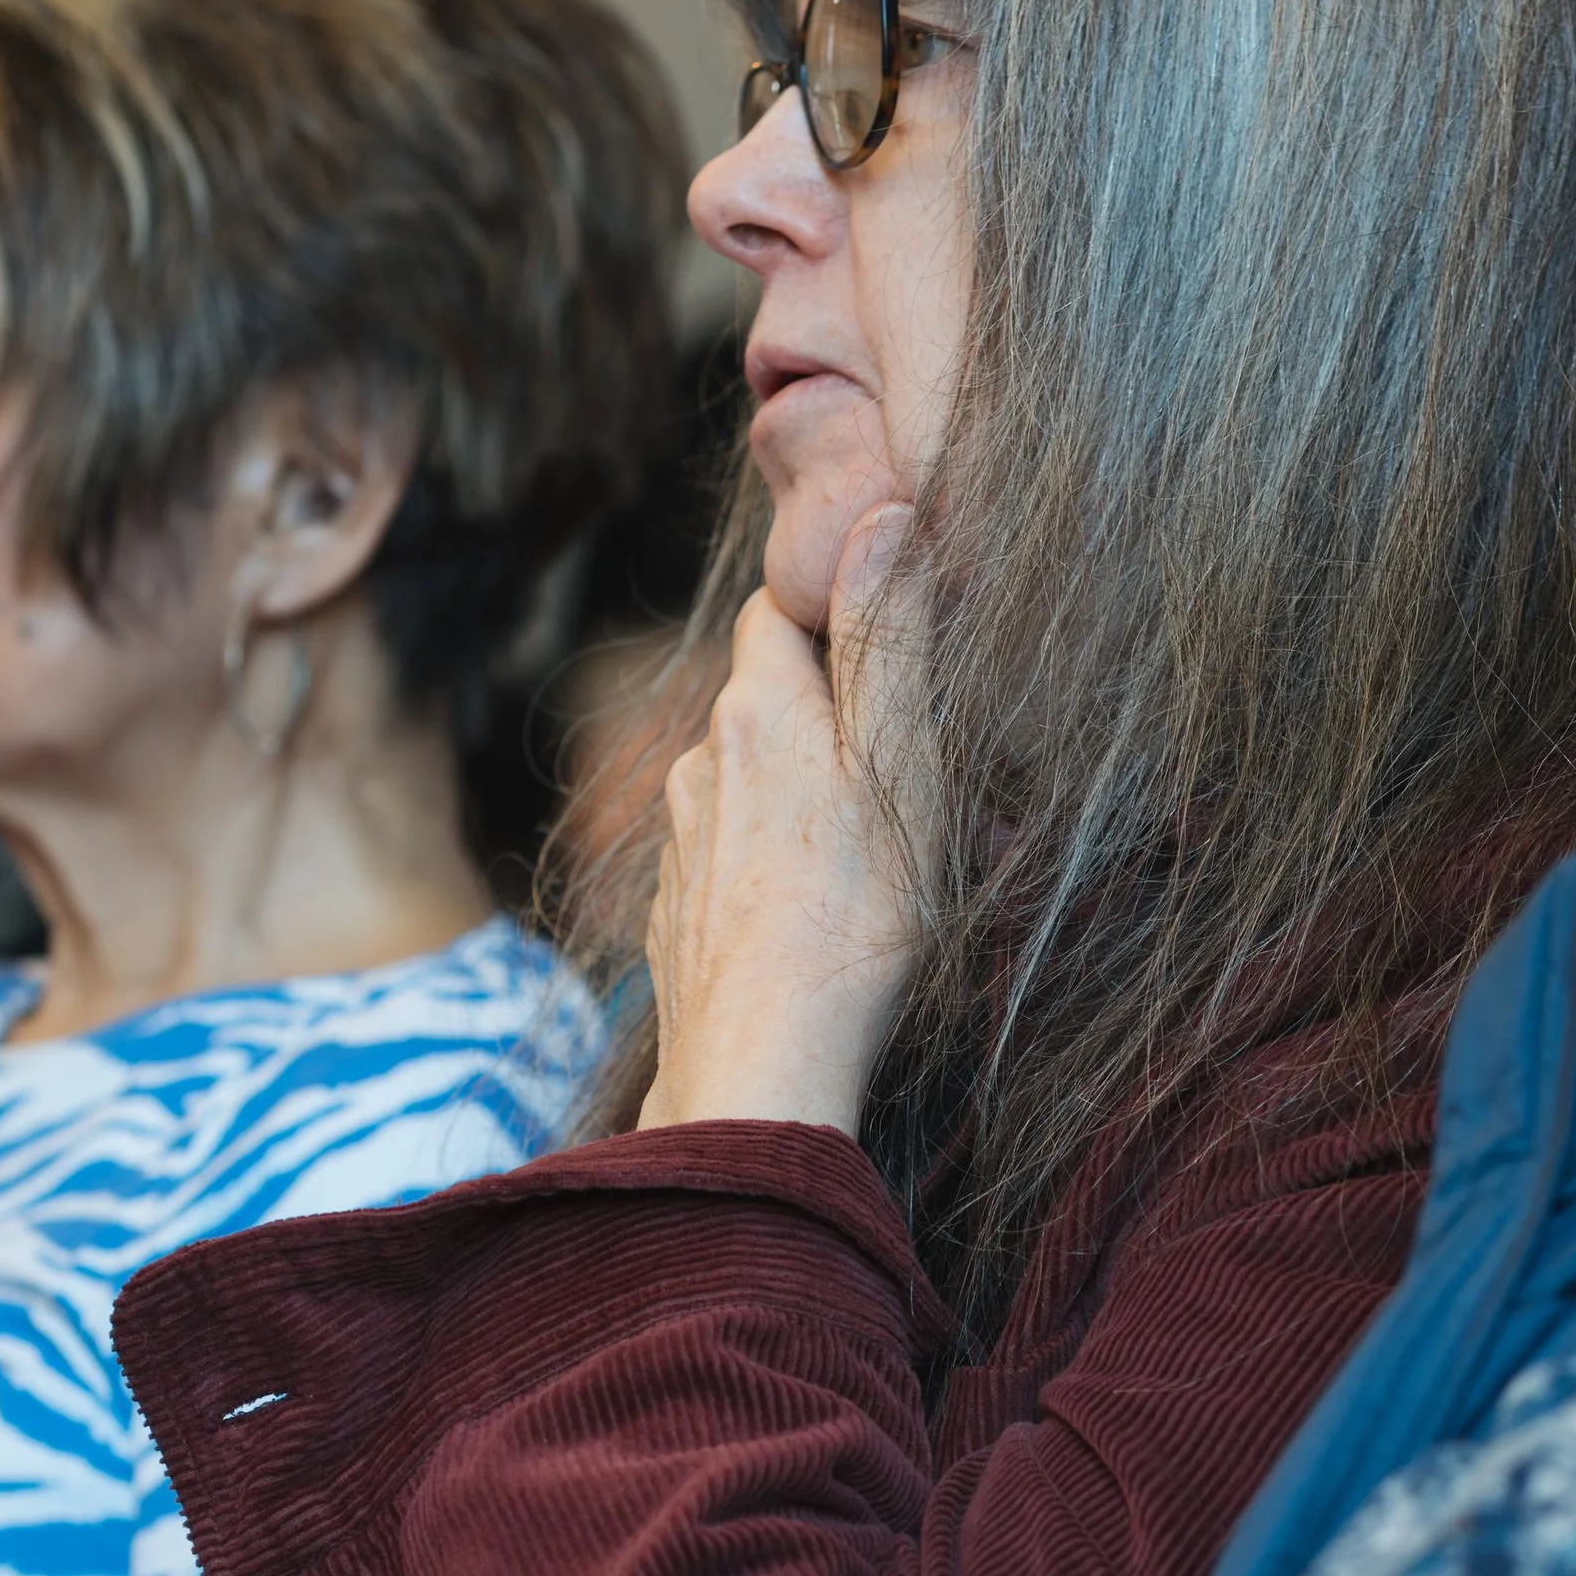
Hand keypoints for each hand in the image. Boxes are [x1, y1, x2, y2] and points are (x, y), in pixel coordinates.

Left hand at [639, 503, 921, 1136]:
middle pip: (760, 696)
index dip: (824, 604)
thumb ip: (887, 638)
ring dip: (793, 789)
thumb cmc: (856, 914)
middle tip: (896, 752)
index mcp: (757, 710)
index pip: (776, 609)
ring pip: (742, 779)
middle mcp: (700, 762)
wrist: (761, 1062)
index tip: (881, 627)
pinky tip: (809, 906)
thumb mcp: (898, 763)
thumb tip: (880, 513)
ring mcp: (682, 842)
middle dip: (818, 705)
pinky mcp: (678, 912)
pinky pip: (726, 855)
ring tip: (862, 843)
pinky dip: (765, 860)